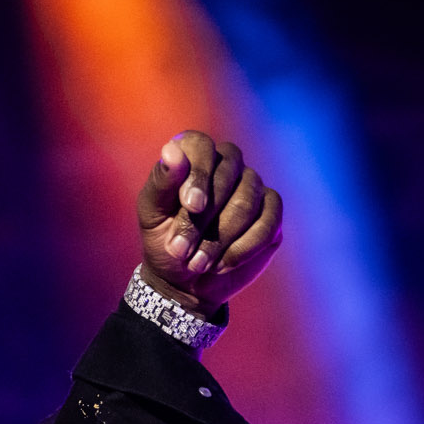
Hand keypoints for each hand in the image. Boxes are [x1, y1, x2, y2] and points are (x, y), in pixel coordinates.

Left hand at [136, 130, 283, 313]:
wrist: (184, 279)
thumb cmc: (163, 239)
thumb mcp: (152, 214)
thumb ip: (161, 182)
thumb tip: (172, 150)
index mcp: (193, 156)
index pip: (201, 145)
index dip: (198, 174)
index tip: (191, 206)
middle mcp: (227, 164)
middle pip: (227, 177)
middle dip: (201, 220)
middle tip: (180, 250)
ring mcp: (252, 185)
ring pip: (247, 203)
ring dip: (219, 239)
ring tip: (197, 263)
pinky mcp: (271, 211)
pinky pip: (268, 223)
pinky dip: (243, 248)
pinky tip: (222, 264)